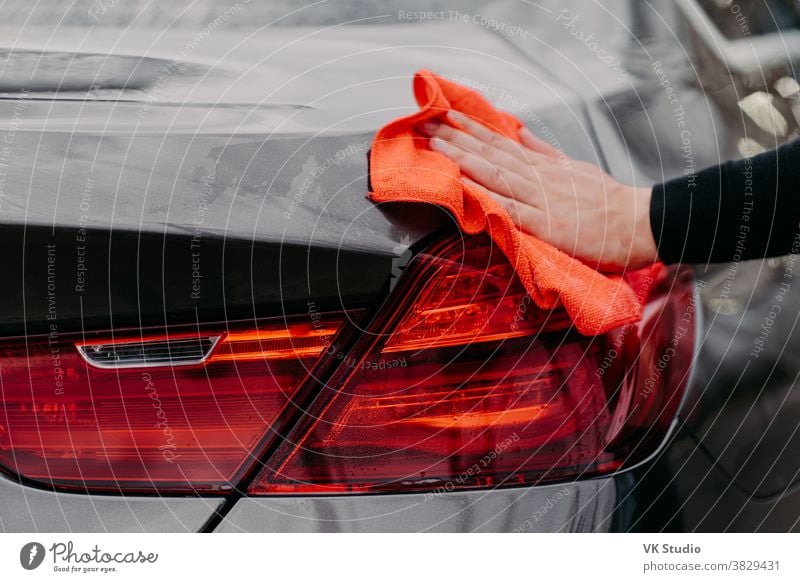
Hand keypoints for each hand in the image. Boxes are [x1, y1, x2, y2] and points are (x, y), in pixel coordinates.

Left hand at [419, 110, 658, 271]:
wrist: (640, 223)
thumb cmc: (611, 203)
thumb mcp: (578, 168)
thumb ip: (547, 153)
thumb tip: (522, 133)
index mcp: (545, 167)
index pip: (501, 143)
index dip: (472, 130)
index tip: (447, 117)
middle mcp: (538, 178)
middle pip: (491, 153)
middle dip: (456, 137)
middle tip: (427, 122)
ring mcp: (540, 199)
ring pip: (494, 173)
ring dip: (462, 157)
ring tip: (437, 144)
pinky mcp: (544, 224)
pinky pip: (507, 207)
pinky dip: (483, 194)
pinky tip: (462, 184)